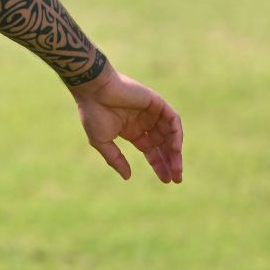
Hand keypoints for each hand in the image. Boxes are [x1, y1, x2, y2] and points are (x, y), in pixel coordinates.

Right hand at [71, 68, 183, 182]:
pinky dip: (176, 134)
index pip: (151, 151)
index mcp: (132, 131)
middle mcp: (144, 123)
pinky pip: (173, 120)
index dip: (159, 165)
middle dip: (170, 162)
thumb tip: (128, 177)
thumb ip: (115, 159)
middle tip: (177, 179)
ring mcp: (152, 113)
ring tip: (176, 168)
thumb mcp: (101, 142)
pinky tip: (175, 148)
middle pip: (163, 145)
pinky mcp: (157, 103)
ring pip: (171, 135)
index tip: (167, 180)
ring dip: (175, 151)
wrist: (94, 90)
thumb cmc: (93, 114)